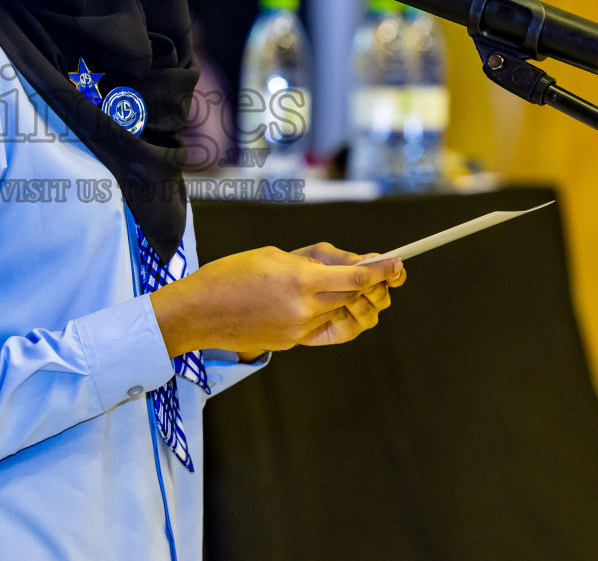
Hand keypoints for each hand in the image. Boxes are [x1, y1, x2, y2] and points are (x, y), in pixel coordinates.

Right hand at [149, 243, 402, 358]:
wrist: (198, 313)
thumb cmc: (232, 274)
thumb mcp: (276, 254)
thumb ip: (317, 259)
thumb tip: (353, 262)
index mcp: (301, 280)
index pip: (358, 276)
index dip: (383, 270)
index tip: (399, 263)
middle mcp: (306, 309)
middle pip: (358, 297)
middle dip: (378, 285)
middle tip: (386, 273)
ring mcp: (300, 330)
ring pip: (349, 316)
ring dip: (363, 302)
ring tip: (363, 288)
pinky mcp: (294, 342)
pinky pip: (330, 329)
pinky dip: (341, 315)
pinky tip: (340, 303)